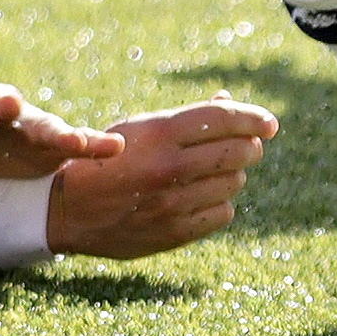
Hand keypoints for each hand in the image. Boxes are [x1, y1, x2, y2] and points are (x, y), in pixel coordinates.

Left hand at [0, 82, 123, 178]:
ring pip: (46, 123)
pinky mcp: (54, 144)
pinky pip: (78, 142)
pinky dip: (95, 144)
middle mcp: (3, 106)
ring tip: (75, 142)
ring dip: (59, 131)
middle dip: (11, 107)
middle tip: (12, 108)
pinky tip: (115, 149)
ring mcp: (31, 123)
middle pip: (8, 104)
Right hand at [44, 99, 278, 258]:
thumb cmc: (108, 159)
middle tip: (246, 146)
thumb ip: (188, 117)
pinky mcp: (174, 232)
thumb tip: (231, 102)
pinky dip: (219, 203)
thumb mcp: (139, 127)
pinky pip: (222, 213)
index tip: (270, 123)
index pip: (224, 118)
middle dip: (249, 146)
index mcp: (158, 133)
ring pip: (233, 183)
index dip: (254, 117)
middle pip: (239, 151)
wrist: (66, 208)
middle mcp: (168, 167)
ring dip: (231, 175)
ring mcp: (172, 203)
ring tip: (211, 172)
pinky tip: (200, 197)